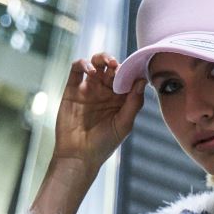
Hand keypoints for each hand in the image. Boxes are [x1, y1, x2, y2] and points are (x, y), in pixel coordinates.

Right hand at [52, 51, 145, 169]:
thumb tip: (142, 80)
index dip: (130, 72)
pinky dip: (82, 64)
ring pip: (95, 64)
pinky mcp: (72, 89)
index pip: (127, 79)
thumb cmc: (104, 144)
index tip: (134, 70)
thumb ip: (134, 103)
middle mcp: (104, 92)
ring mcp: (88, 89)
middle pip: (111, 68)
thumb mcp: (124, 124)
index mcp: (119, 100)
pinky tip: (90, 71)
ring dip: (101, 58)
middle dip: (116, 64)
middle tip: (117, 66)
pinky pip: (76, 70)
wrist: (79, 155)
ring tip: (106, 64)